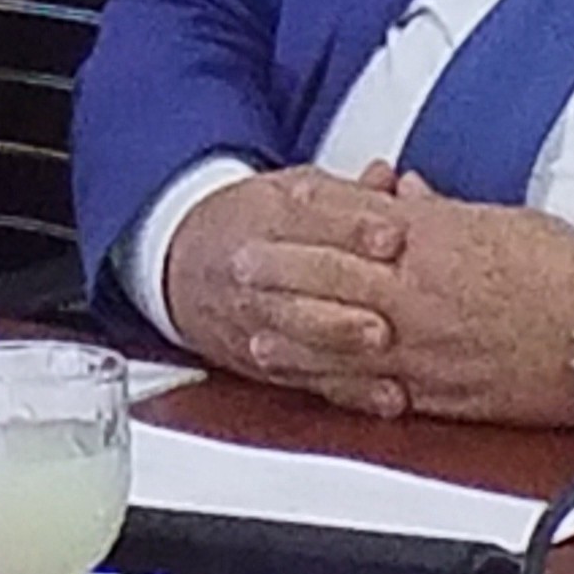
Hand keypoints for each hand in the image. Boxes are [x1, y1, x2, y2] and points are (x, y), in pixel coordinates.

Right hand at [159, 161, 412, 416]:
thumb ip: (348, 193)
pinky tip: (386, 393)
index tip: (394, 236)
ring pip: (299, 331)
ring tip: (382, 344)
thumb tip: (388, 180)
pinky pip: (308, 377)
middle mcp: (257, 266)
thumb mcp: (291, 191)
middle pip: (301, 276)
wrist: (179, 265)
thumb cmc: (249, 224)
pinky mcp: (266, 362)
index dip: (354, 227)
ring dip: (341, 340)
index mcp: (268, 213)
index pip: (311, 215)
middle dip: (343, 287)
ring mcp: (258, 317)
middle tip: (386, 301)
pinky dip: (348, 389)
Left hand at [248, 176, 573, 429]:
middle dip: (280, 270)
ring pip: (340, 339)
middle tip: (237, 263)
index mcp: (436, 242)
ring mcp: (425, 346)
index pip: (357, 220)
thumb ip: (440, 211)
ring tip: (251, 330)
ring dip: (291, 334)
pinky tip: (310, 384)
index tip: (279, 202)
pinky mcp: (442, 392)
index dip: (313, 211)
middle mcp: (420, 292)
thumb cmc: (569, 272)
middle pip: (332, 277)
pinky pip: (376, 390)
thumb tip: (402, 191)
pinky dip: (337, 387)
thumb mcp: (502, 221)